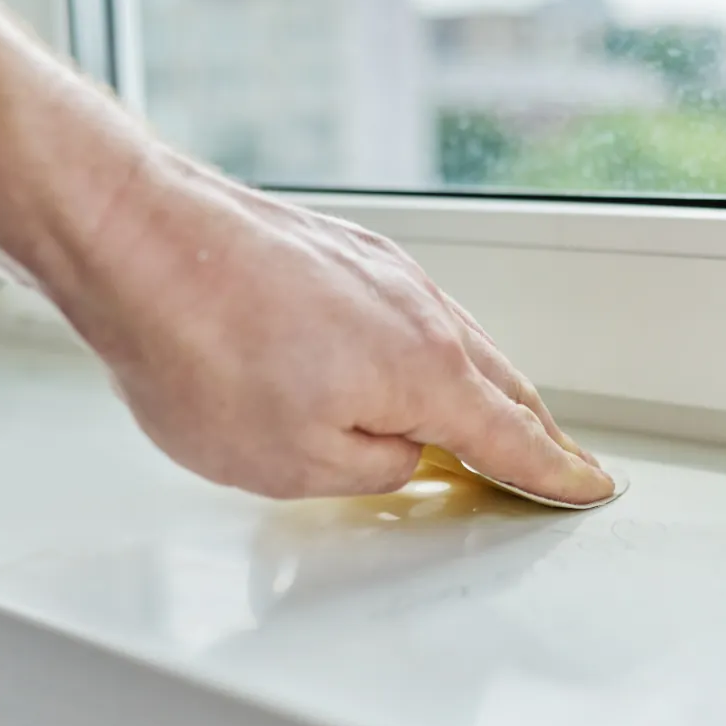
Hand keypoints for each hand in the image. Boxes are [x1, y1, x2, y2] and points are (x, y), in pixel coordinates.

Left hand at [47, 152, 614, 503]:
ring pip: (463, 345)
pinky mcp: (347, 251)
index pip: (515, 439)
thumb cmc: (200, 348)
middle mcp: (424, 312)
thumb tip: (403, 454)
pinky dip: (436, 353)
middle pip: (504, 387)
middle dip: (535, 433)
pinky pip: (419, 314)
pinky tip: (411, 368)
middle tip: (554, 465)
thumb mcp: (294, 463)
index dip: (558, 474)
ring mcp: (387, 273)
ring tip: (486, 428)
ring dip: (485, 392)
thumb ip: (373, 469)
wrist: (135, 236)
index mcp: (427, 373)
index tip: (590, 489)